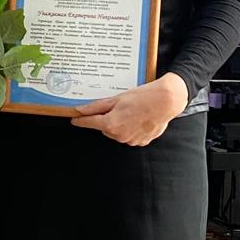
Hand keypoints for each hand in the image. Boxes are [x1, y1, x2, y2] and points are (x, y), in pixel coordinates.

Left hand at [71, 73, 188, 146]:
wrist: (166, 101)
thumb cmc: (142, 97)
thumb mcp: (116, 99)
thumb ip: (96, 107)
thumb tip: (80, 110)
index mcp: (110, 124)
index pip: (89, 123)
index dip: (80, 120)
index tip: (74, 119)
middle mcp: (119, 135)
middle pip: (105, 127)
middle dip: (106, 118)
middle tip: (117, 107)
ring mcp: (131, 141)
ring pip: (117, 132)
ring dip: (119, 124)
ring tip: (131, 111)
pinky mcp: (141, 142)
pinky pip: (130, 136)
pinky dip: (131, 128)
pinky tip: (138, 118)